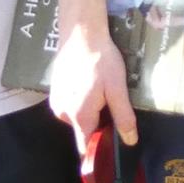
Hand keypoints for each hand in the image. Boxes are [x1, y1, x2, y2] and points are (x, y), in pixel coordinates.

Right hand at [47, 11, 137, 145]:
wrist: (80, 34)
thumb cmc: (102, 60)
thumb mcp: (117, 88)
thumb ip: (123, 116)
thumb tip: (129, 141)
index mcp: (79, 116)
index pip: (86, 147)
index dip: (100, 148)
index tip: (112, 141)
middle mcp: (63, 113)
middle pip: (84, 130)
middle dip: (99, 121)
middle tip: (110, 100)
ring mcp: (56, 102)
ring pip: (78, 117)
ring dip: (90, 109)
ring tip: (100, 88)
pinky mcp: (54, 91)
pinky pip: (70, 105)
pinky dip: (81, 99)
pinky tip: (89, 82)